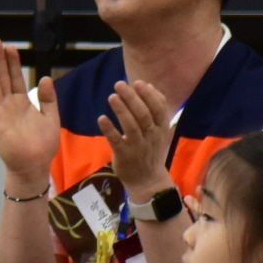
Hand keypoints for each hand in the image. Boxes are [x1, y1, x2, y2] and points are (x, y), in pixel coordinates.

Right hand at [0, 40, 61, 186]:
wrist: (35, 165)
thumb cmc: (43, 144)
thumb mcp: (51, 117)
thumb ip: (48, 98)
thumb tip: (45, 78)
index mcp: (22, 101)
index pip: (15, 77)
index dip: (13, 62)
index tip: (10, 46)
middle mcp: (9, 103)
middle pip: (2, 77)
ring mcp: (0, 112)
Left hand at [100, 81, 175, 198]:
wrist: (148, 180)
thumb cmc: (150, 149)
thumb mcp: (159, 130)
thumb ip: (156, 108)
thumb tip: (150, 85)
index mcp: (161, 128)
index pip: (158, 108)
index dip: (148, 95)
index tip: (137, 82)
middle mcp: (152, 136)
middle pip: (143, 114)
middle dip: (132, 98)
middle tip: (119, 84)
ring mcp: (138, 147)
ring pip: (131, 126)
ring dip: (121, 110)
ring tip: (112, 96)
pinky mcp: (124, 156)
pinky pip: (117, 141)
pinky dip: (110, 129)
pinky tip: (101, 118)